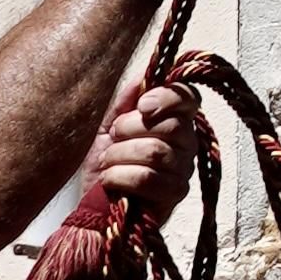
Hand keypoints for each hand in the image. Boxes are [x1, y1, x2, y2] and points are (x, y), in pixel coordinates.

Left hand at [82, 75, 205, 223]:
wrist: (91, 205)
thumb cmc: (103, 162)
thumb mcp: (107, 124)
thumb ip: (127, 99)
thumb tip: (145, 74)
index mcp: (174, 119)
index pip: (189, 97)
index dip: (168, 97)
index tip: (142, 105)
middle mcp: (187, 143)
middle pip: (171, 125)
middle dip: (130, 130)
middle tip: (112, 139)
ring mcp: (184, 170)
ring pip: (157, 152)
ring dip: (120, 155)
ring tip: (107, 162)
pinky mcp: (174, 195)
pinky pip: (149, 178)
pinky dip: (121, 177)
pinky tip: (111, 181)